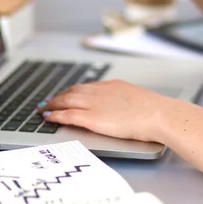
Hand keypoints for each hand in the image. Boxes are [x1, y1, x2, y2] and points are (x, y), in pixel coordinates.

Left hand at [37, 79, 185, 142]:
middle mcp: (101, 91)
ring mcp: (95, 104)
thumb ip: (127, 102)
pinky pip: (67, 115)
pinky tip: (48, 118)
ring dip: (52, 104)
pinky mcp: (92, 118)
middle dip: (59, 96)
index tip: (67, 94)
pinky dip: (55, 115)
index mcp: (113, 86)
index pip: (87, 86)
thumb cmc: (156, 112)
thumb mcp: (139, 101)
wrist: (159, 115)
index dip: (74, 91)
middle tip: (49, 101)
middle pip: (73, 91)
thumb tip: (127, 108)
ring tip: (44, 108)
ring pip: (66, 100)